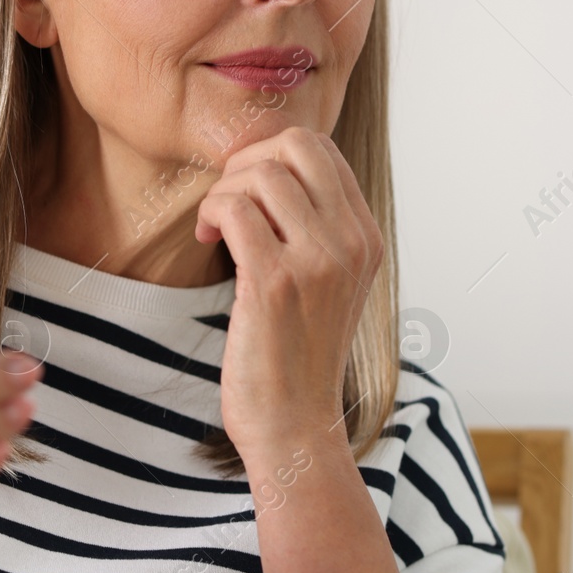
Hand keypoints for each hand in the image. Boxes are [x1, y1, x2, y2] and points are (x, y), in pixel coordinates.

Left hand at [193, 126, 382, 457]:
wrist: (294, 426)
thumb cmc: (297, 356)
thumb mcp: (329, 285)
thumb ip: (316, 230)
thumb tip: (269, 172)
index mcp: (366, 238)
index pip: (322, 151)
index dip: (272, 156)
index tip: (248, 192)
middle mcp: (350, 243)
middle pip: (297, 145)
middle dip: (247, 160)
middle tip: (227, 200)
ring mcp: (317, 262)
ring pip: (262, 173)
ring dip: (224, 191)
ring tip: (215, 226)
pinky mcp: (275, 283)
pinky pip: (234, 209)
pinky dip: (211, 213)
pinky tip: (206, 239)